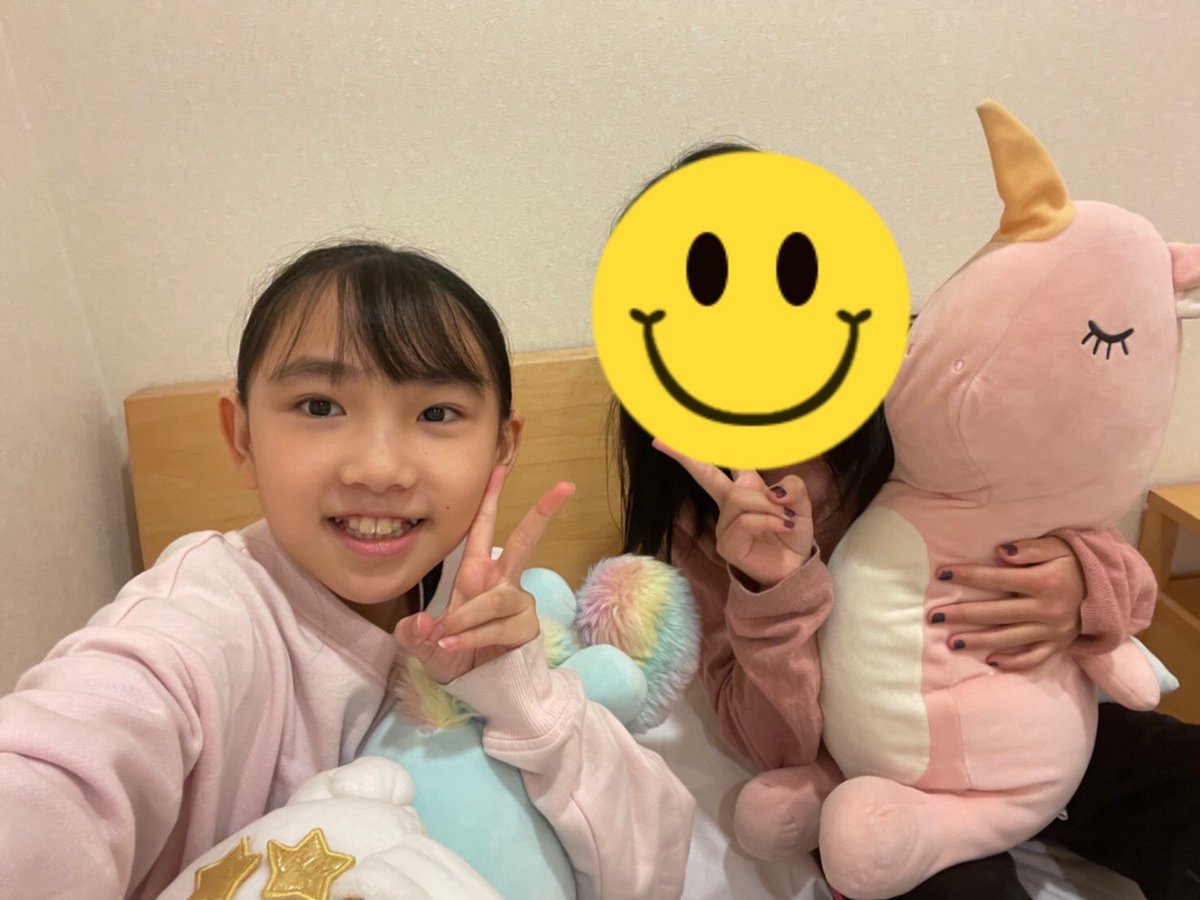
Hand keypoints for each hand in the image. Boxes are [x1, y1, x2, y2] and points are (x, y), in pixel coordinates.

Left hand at [394, 465, 574, 682]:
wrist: (478, 690)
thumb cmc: (454, 657)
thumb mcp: (423, 646)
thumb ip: (414, 635)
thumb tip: (422, 624)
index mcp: (476, 573)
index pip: (482, 529)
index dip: (490, 498)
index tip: (499, 466)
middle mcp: (501, 582)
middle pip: (524, 541)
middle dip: (542, 513)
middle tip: (565, 486)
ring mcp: (517, 604)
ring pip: (495, 598)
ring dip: (468, 616)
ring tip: (446, 636)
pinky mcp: (526, 627)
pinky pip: (499, 625)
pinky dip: (474, 635)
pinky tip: (455, 645)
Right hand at [653, 439, 812, 589]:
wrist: (796, 567)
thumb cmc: (792, 532)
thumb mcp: (800, 504)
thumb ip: (793, 488)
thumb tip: (773, 491)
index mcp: (744, 488)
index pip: (724, 462)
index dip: (705, 446)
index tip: (670, 435)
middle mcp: (729, 503)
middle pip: (706, 474)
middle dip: (685, 456)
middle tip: (659, 441)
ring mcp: (725, 525)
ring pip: (739, 498)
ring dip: (768, 506)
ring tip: (785, 518)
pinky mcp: (727, 544)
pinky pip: (746, 520)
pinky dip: (769, 520)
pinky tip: (783, 527)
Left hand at [929, 536, 1083, 669]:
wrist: (1110, 587)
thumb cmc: (1075, 562)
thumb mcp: (1058, 546)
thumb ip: (1029, 548)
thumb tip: (1000, 552)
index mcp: (1044, 583)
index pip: (997, 579)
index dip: (968, 576)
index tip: (942, 574)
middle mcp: (1047, 610)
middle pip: (996, 614)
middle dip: (963, 615)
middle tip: (934, 617)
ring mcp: (1053, 631)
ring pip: (1009, 639)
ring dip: (979, 642)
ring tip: (952, 643)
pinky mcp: (1058, 645)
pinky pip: (1034, 658)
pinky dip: (1013, 662)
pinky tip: (990, 661)